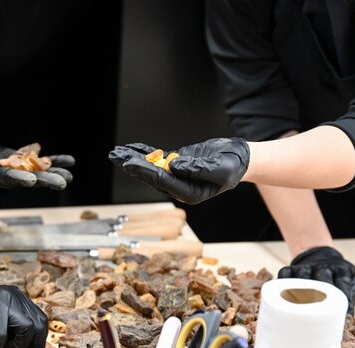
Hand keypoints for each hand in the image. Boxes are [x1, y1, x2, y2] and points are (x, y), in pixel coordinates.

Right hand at [0, 144, 73, 189]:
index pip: (9, 178)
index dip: (20, 179)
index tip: (32, 181)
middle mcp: (12, 177)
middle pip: (31, 179)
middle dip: (46, 181)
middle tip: (63, 183)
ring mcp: (21, 171)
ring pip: (40, 173)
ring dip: (55, 173)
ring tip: (70, 176)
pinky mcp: (27, 164)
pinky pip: (43, 163)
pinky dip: (56, 162)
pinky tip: (71, 161)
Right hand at [0, 268, 47, 347]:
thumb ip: (12, 325)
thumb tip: (31, 347)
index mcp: (17, 297)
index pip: (41, 320)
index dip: (38, 340)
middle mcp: (14, 296)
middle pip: (39, 325)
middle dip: (32, 346)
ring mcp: (2, 301)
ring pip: (27, 328)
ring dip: (16, 344)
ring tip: (1, 346)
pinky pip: (2, 334)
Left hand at [109, 138, 248, 203]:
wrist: (239, 160)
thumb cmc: (233, 166)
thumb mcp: (219, 168)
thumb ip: (197, 169)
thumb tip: (173, 165)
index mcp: (188, 193)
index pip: (162, 181)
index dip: (144, 171)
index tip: (129, 163)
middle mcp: (178, 187)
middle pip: (150, 176)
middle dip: (132, 166)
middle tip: (115, 156)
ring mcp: (175, 176)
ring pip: (150, 167)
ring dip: (132, 159)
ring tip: (115, 152)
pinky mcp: (175, 165)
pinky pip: (156, 159)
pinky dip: (143, 152)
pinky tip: (131, 148)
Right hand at [278, 246, 354, 313]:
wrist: (321, 255)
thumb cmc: (337, 274)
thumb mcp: (351, 280)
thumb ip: (351, 295)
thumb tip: (348, 318)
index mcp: (341, 270)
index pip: (343, 284)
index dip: (344, 300)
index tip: (345, 316)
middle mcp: (323, 267)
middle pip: (322, 279)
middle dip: (323, 296)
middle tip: (321, 314)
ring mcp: (306, 267)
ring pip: (302, 277)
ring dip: (301, 293)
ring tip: (300, 311)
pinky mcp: (292, 267)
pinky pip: (284, 274)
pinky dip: (282, 284)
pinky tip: (282, 297)